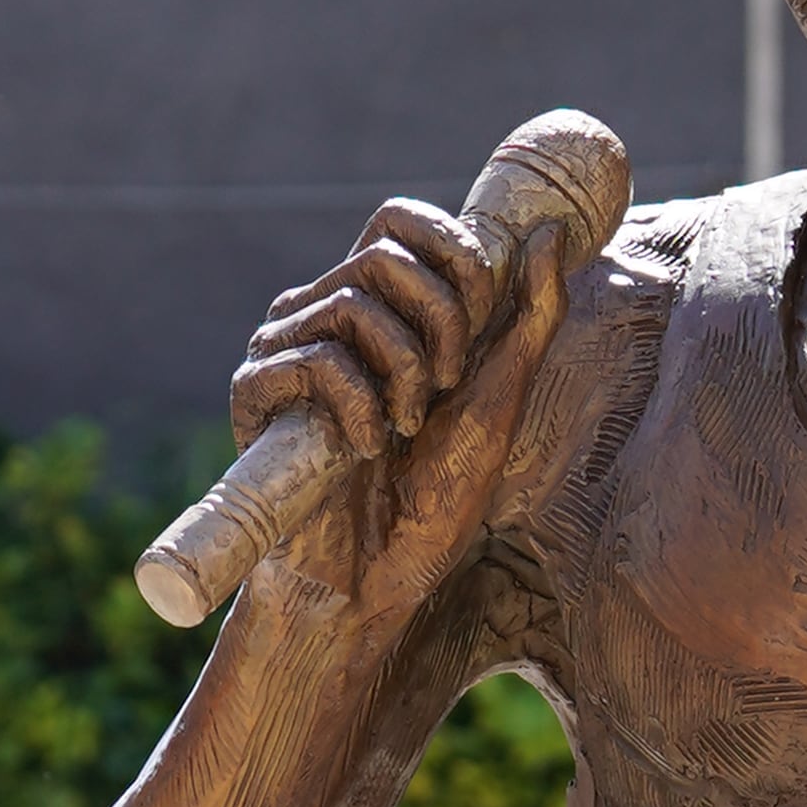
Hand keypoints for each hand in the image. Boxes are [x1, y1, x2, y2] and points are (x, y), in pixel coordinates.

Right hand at [223, 190, 582, 625]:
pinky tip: (364, 449)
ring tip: (405, 431)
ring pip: (351, 303)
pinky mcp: (255, 392)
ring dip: (404, 373)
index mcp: (379, 307)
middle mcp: (323, 314)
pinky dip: (358, 407)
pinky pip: (312, 359)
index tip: (478, 327)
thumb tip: (550, 230)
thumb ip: (529, 316)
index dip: (451, 258)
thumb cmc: (435, 501)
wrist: (377, 585)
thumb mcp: (501, 400)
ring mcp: (285, 350)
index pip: (399, 222)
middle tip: (448, 388)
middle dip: (440, 322)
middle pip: (382, 254)